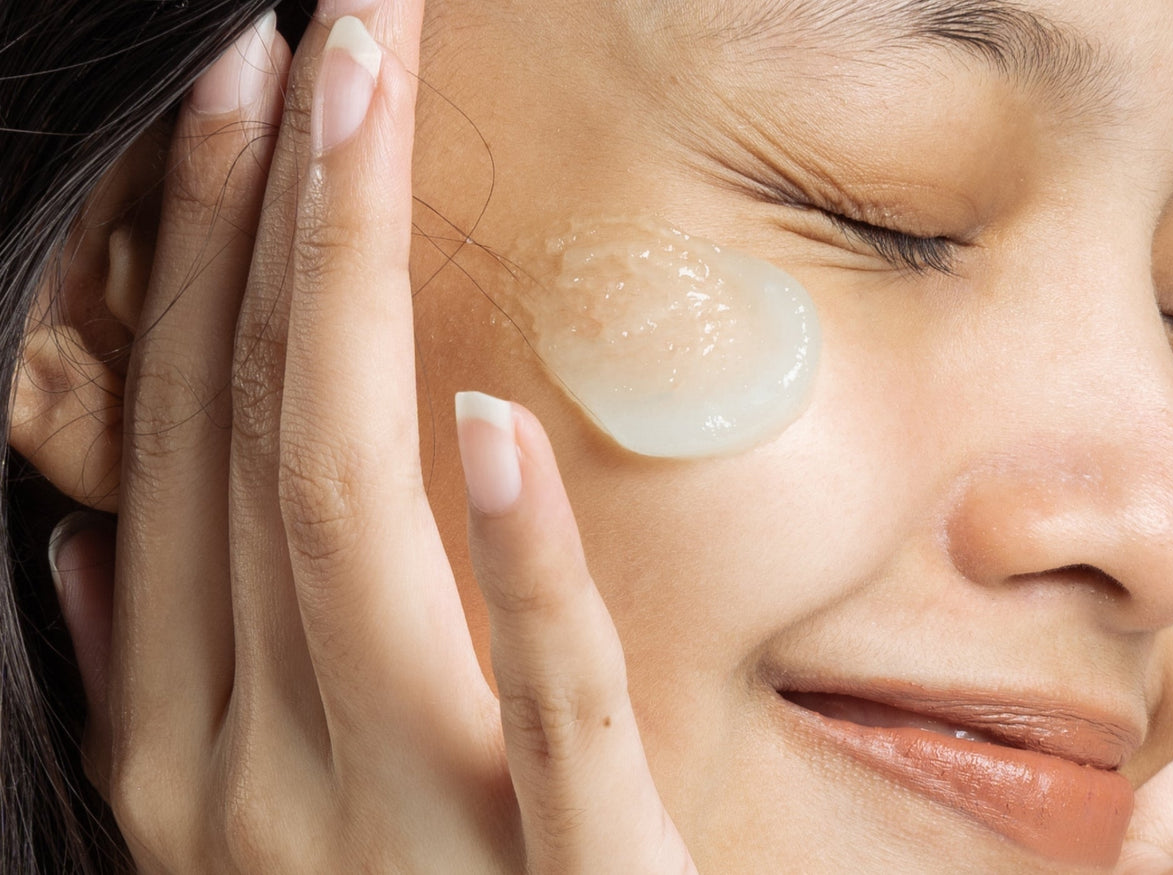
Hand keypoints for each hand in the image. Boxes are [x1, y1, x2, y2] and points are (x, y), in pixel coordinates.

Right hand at [46, 2, 695, 870]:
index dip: (191, 275)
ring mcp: (397, 828)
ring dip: (346, 310)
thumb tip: (97, 536)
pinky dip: (513, 563)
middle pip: (250, 450)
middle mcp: (255, 779)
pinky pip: (542, 705)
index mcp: (181, 752)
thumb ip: (170, 683)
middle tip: (296, 47)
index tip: (233, 119)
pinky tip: (488, 417)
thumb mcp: (238, 821)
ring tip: (355, 117)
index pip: (176, 461)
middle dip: (259, 231)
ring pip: (349, 530)